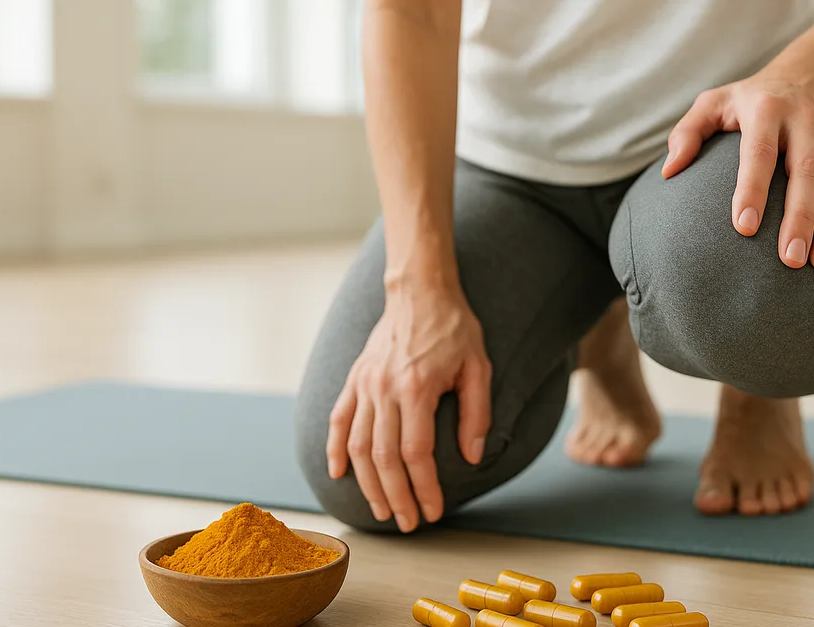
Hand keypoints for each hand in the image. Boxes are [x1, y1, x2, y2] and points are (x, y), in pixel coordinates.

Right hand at [327, 279, 490, 531]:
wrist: (420, 290)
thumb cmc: (455, 328)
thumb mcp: (479, 367)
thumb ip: (477, 414)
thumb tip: (472, 457)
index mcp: (416, 388)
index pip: (417, 453)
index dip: (425, 488)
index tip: (434, 511)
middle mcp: (385, 389)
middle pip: (384, 458)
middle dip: (396, 496)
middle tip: (409, 523)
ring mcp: (365, 384)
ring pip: (357, 446)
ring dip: (368, 483)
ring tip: (382, 509)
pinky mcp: (354, 378)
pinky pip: (338, 419)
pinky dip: (334, 449)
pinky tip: (338, 474)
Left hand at [662, 61, 813, 270]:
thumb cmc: (752, 99)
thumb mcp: (715, 102)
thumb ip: (688, 132)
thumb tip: (668, 171)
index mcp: (766, 110)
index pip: (760, 154)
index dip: (753, 190)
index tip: (744, 228)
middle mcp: (806, 120)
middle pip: (808, 173)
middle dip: (801, 218)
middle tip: (790, 260)